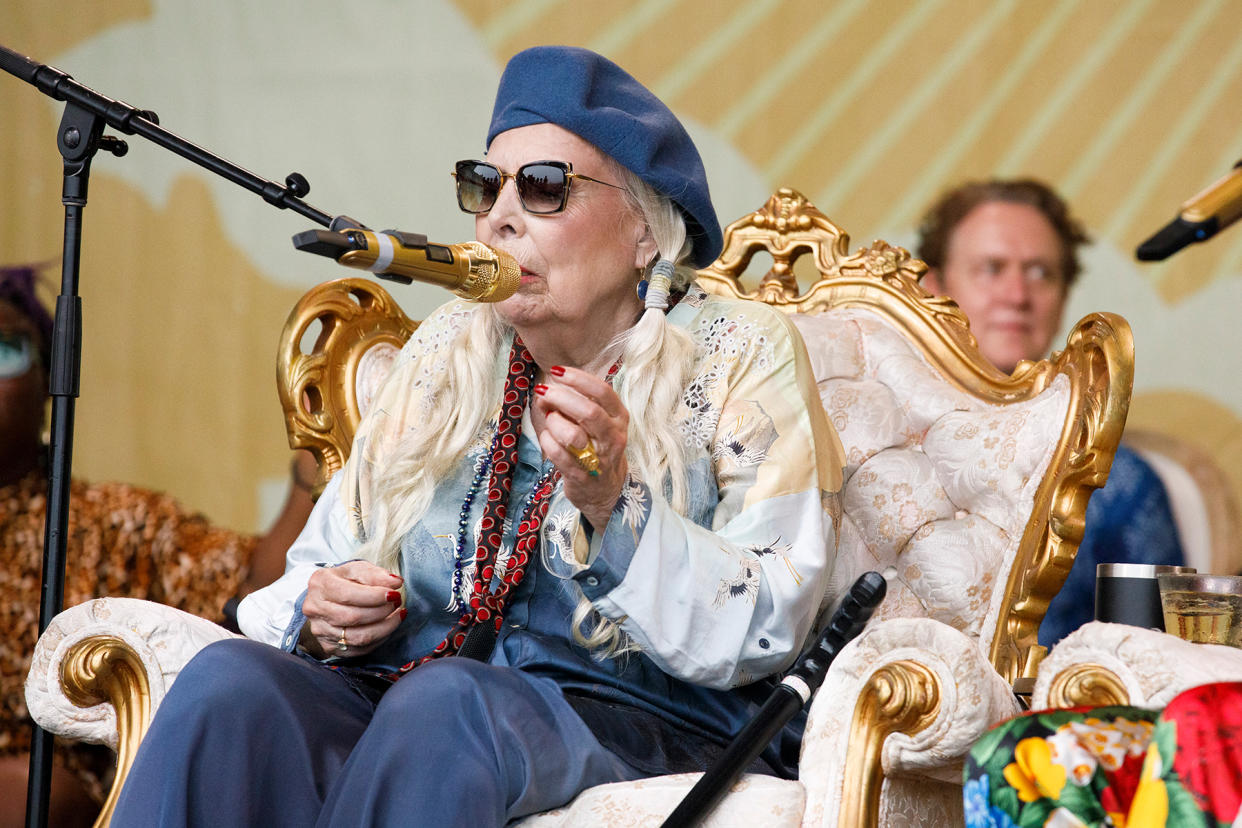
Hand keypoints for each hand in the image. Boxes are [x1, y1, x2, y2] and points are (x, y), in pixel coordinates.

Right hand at [300, 561, 404, 658]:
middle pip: (353, 617)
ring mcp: (320, 630)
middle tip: (396, 603)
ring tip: (397, 616)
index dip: (374, 597)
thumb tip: (395, 583)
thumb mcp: (358, 570)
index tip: (393, 594)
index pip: (348, 594)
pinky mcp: (328, 646)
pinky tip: (387, 627)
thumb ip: (376, 575)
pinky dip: (378, 640)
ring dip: (384, 628)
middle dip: (381, 612)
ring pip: (357, 638)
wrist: (329, 598)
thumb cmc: (345, 581)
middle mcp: (315, 608)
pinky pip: (358, 650)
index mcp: (320, 584)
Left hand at [534, 365, 628, 532]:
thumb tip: (548, 388)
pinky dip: (547, 442)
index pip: (603, 392)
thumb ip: (577, 402)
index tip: (557, 371)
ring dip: (554, 422)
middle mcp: (613, 437)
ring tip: (549, 419)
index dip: (578, 379)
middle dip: (561, 398)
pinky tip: (547, 437)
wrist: (605, 489)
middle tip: (543, 392)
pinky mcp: (582, 476)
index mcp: (619, 417)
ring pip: (573, 435)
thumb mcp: (597, 421)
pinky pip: (559, 455)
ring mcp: (599, 459)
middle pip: (588, 412)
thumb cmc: (596, 446)